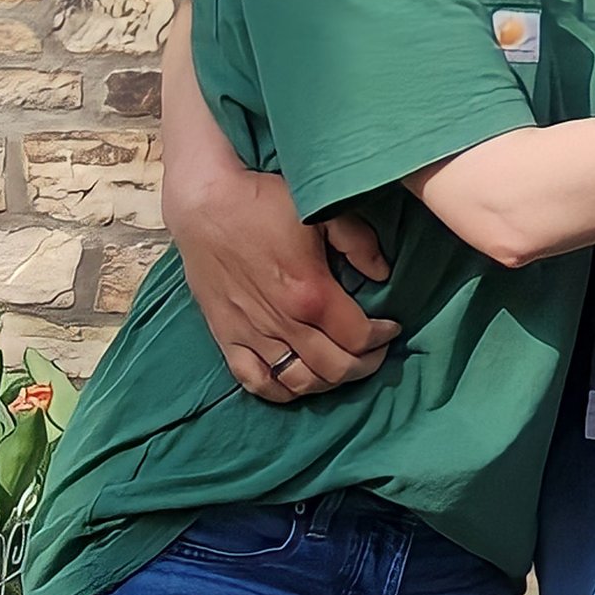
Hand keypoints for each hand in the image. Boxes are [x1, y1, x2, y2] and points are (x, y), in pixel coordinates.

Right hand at [169, 166, 400, 400]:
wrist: (204, 204)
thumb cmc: (262, 203)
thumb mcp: (321, 213)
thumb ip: (359, 244)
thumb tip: (382, 274)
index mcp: (311, 293)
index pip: (358, 337)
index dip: (382, 337)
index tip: (390, 328)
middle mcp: (283, 322)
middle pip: (335, 368)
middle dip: (365, 364)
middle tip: (373, 350)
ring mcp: (253, 335)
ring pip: (300, 382)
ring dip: (329, 382)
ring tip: (341, 364)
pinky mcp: (228, 337)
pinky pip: (256, 382)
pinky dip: (282, 390)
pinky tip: (298, 380)